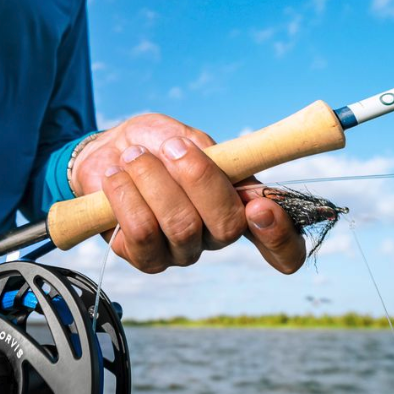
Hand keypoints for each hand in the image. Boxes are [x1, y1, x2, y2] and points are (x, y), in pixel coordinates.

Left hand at [70, 114, 305, 274]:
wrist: (110, 151)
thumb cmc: (157, 144)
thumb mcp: (188, 135)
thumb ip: (209, 154)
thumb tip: (223, 167)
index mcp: (241, 206)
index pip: (283, 246)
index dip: (281, 235)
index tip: (262, 206)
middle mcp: (216, 236)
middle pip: (227, 226)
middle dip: (200, 179)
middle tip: (174, 147)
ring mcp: (182, 251)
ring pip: (182, 227)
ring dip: (154, 181)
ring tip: (134, 155)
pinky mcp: (145, 258)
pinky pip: (141, 233)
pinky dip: (126, 196)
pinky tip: (116, 176)